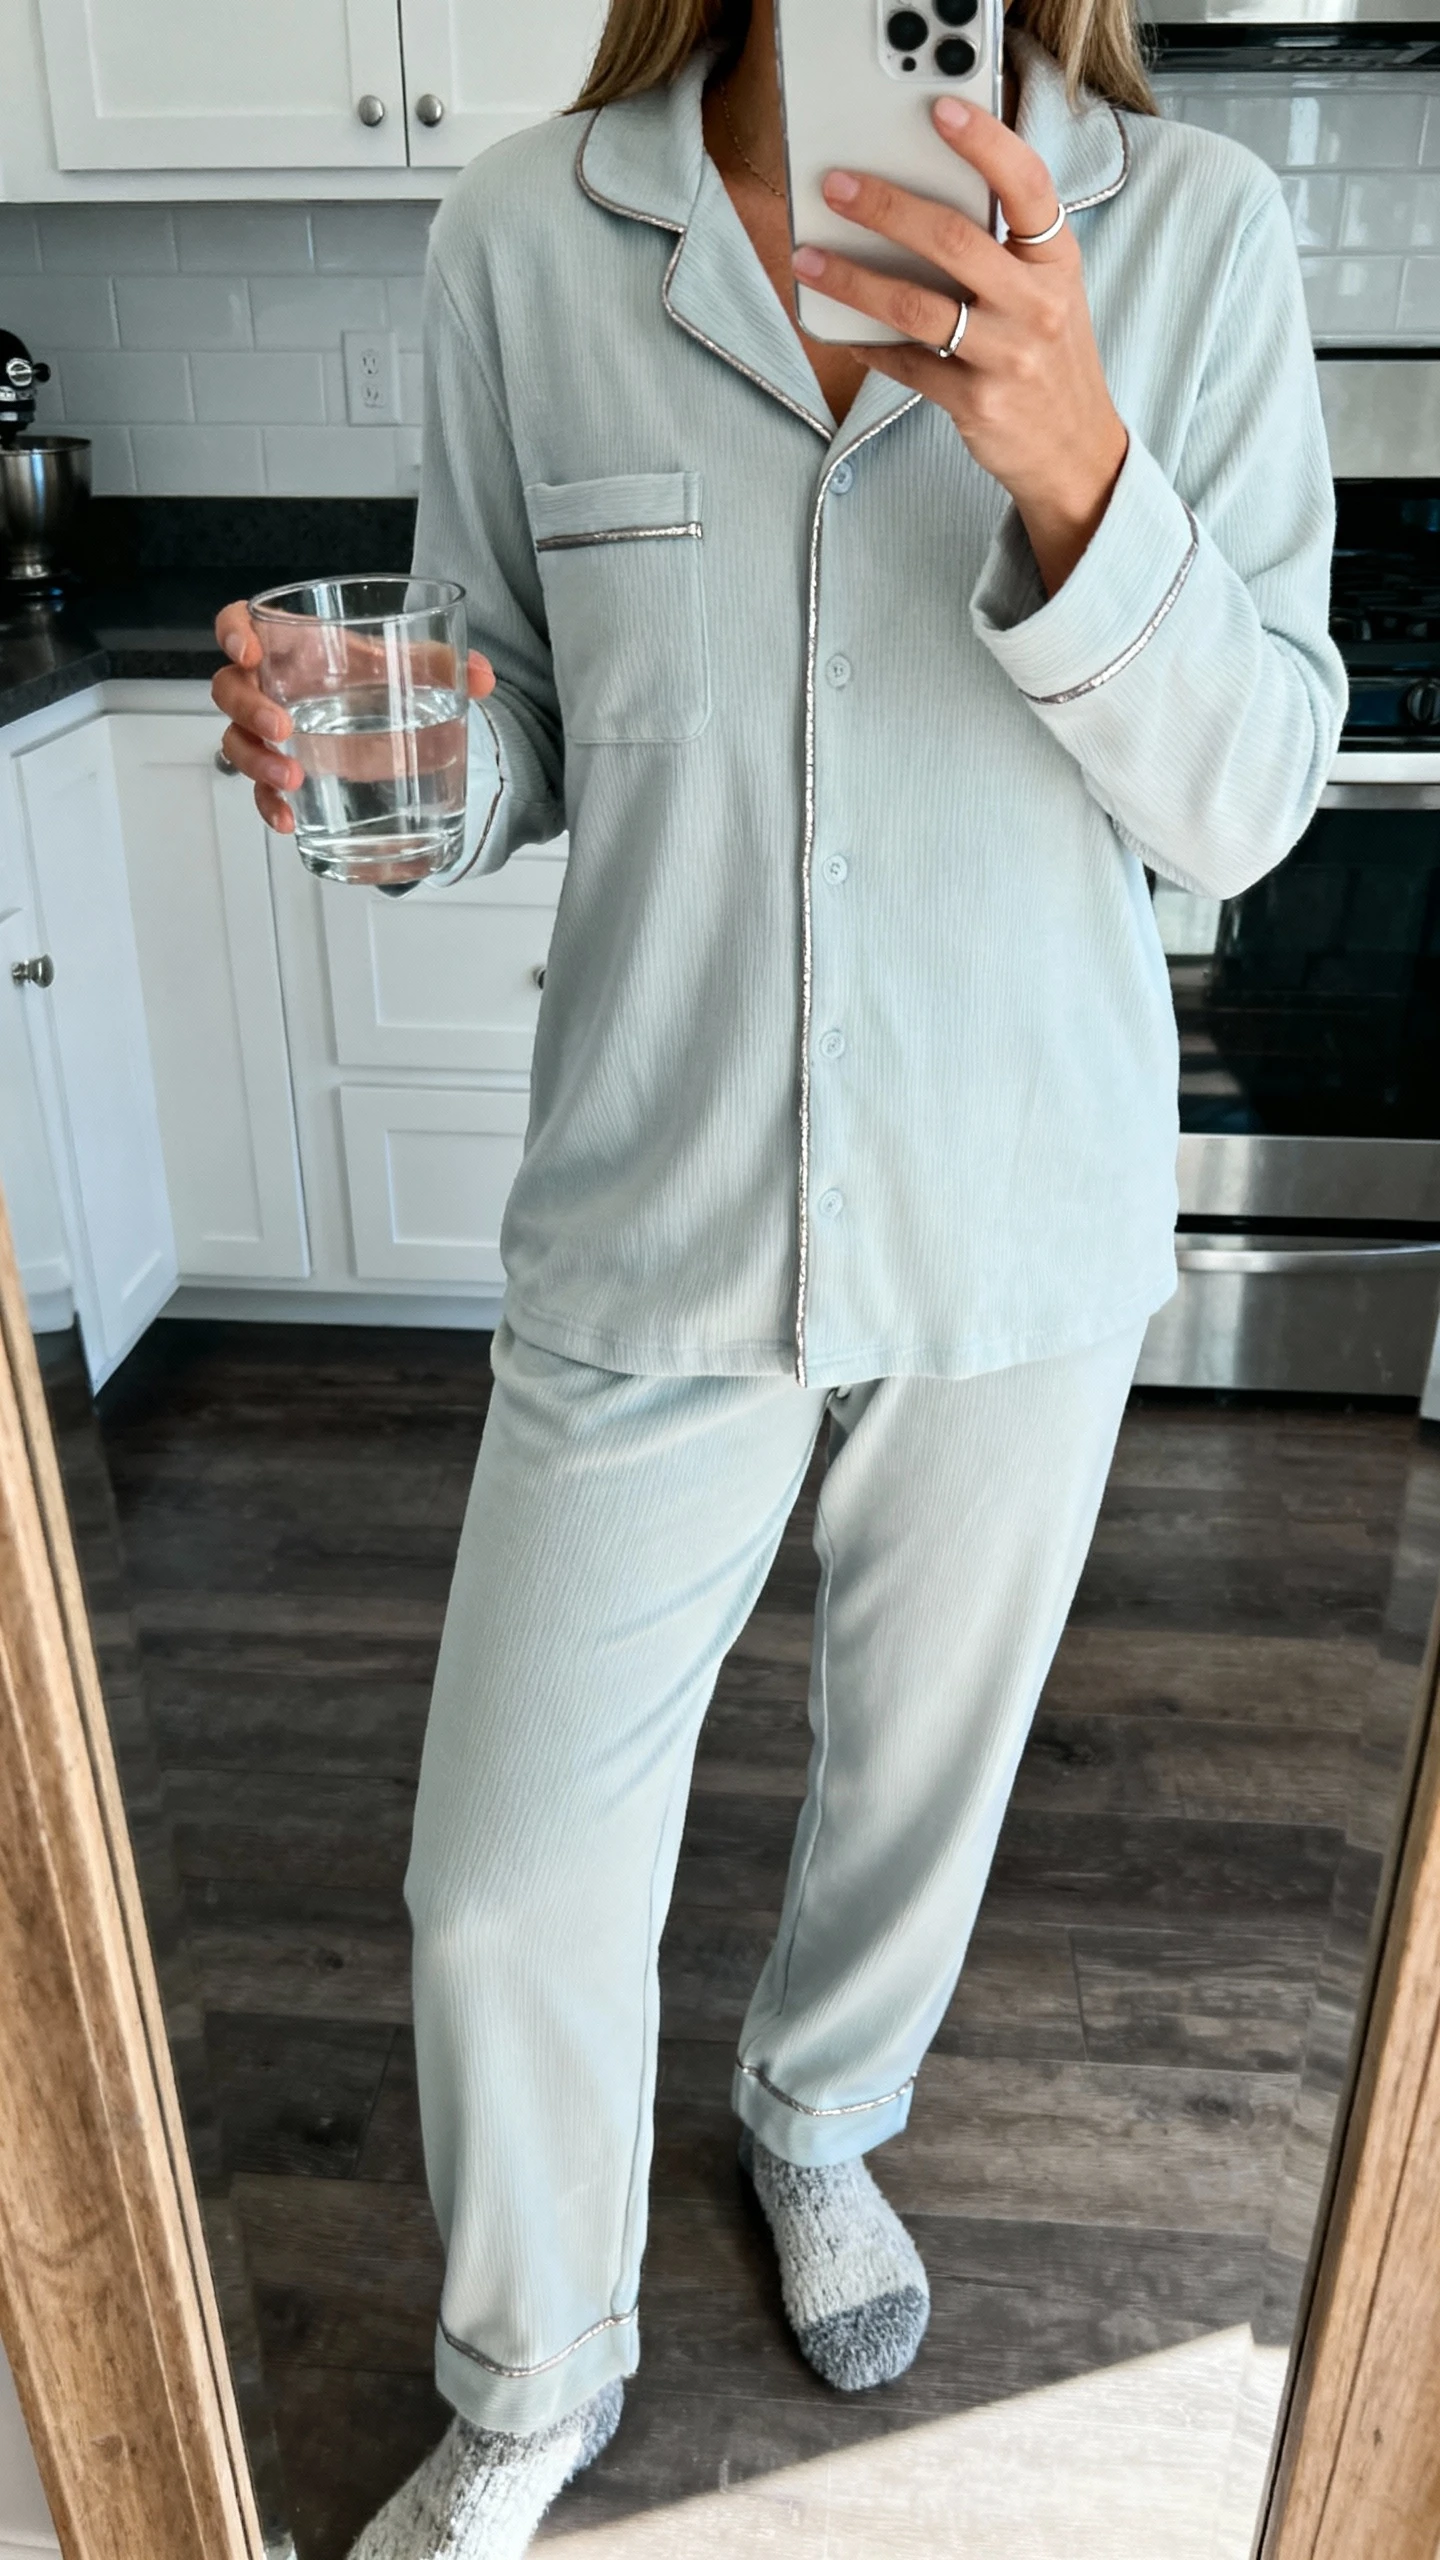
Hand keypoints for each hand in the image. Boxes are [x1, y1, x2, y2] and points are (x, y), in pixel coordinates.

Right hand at [211, 599, 495, 834]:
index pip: (238, 623)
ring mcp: (269, 731)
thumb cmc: (375, 674)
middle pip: (230, 689)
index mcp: (290, 644)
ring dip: (257, 761)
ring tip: (292, 777)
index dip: (233, 632)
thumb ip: (437, 663)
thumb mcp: (403, 663)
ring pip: (236, 741)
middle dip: (250, 708)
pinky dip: (269, 805)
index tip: (248, 651)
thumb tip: (483, 677)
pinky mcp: (281, 769)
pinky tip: (288, 821)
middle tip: (283, 727)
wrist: (383, 713)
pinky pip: (258, 789)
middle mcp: (269, 686)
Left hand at [792, 98, 1127, 596]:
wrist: (1074, 449)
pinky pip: (907, 364)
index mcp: (1057, 261)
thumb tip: (916, 200)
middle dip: (886, 207)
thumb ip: (1002, 247)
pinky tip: (835, 326)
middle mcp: (1038, 304)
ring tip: (810, 258)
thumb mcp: (1047, 291)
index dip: (986, 143)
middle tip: (836, 186)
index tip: (940, 110)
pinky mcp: (977, 402)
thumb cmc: (1048, 355)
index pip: (1028, 186)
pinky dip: (865, 343)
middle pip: (954, 240)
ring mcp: (1008, 356)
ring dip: (853, 279)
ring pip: (916, 306)